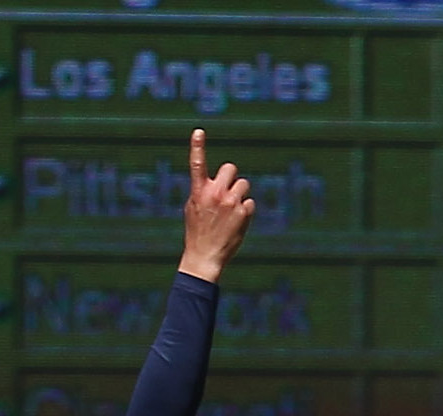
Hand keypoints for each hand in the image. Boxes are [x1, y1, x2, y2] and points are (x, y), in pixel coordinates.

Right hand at [177, 130, 255, 281]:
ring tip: (230, 213)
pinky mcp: (244, 211)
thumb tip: (215, 180)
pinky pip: (249, 202)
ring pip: (243, 184)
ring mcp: (230, 202)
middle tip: (227, 193)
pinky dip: (245, 211)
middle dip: (231, 178)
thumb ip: (203, 191)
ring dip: (240, 195)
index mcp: (199, 192)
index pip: (197, 164)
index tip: (198, 132)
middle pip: (230, 168)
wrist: (204, 257)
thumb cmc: (197, 233)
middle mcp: (214, 193)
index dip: (197, 146)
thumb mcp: (193, 209)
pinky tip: (236, 223)